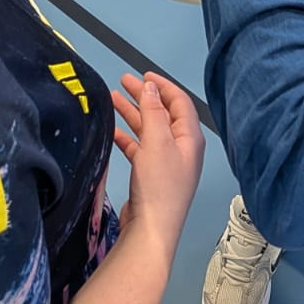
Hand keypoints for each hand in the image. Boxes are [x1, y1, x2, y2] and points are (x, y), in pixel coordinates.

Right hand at [111, 73, 204, 255]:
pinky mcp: (152, 176)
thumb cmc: (159, 184)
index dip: (162, 85)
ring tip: (113, 99)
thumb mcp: (157, 141)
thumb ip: (154, 111)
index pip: (179, 102)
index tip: (143, 74)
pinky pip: (140, 148)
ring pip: (150, 130)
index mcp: (190, 138)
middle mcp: (182, 149)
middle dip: (144, 96)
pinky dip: (128, 137)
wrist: (151, 230)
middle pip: (163, 114)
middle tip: (124, 82)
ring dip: (133, 113)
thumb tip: (151, 86)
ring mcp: (167, 163)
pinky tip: (113, 130)